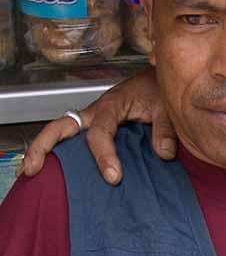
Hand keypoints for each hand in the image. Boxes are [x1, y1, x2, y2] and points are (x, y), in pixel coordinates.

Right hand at [19, 68, 175, 184]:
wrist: (159, 78)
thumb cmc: (159, 89)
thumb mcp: (167, 107)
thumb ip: (165, 130)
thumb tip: (163, 153)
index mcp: (112, 105)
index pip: (100, 133)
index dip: (104, 155)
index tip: (114, 177)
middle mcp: (96, 112)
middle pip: (61, 126)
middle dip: (43, 146)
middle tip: (32, 169)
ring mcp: (92, 119)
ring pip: (61, 131)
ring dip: (44, 149)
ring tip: (29, 171)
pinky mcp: (96, 126)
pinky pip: (74, 138)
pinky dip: (60, 151)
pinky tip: (55, 169)